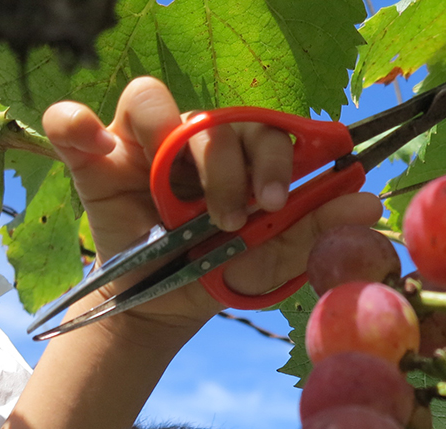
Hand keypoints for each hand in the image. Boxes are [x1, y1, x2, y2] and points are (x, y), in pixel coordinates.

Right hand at [43, 78, 381, 325]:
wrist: (164, 310)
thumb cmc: (219, 273)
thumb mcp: (271, 259)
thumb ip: (316, 228)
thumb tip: (371, 202)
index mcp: (241, 155)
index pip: (262, 127)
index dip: (274, 155)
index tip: (275, 199)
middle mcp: (194, 142)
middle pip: (215, 117)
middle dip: (232, 165)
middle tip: (236, 216)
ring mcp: (143, 146)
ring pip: (153, 102)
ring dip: (171, 143)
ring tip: (184, 209)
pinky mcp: (95, 160)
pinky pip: (74, 124)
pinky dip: (74, 122)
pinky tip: (86, 138)